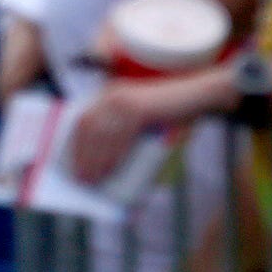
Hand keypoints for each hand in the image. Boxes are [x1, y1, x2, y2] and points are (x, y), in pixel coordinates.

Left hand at [62, 73, 208, 185]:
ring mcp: (125, 98)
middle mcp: (113, 93)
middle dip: (82, 155)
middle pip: (88, 128)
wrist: (198, 94)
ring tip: (93, 178)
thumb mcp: (141, 117)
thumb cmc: (172, 110)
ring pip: (102, 134)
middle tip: (81, 178)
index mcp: (110, 93)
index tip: (72, 164)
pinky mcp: (138, 107)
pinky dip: (113, 154)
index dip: (76, 144)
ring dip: (95, 159)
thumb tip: (105, 160)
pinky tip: (110, 168)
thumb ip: (124, 129)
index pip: (84, 120)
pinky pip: (120, 136)